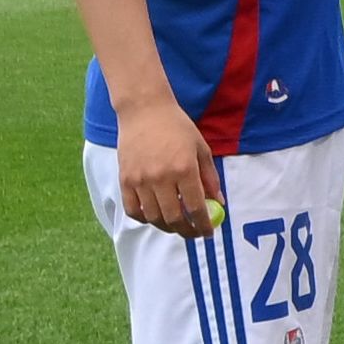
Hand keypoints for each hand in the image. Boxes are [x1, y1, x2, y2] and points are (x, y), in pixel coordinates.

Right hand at [113, 101, 222, 241]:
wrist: (144, 110)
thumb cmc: (177, 127)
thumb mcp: (201, 148)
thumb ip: (210, 178)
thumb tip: (219, 203)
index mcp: (184, 168)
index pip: (195, 207)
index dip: (204, 224)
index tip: (208, 232)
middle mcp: (161, 177)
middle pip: (174, 217)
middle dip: (187, 231)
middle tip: (194, 233)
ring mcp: (140, 179)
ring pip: (153, 217)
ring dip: (167, 227)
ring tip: (177, 225)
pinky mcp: (124, 179)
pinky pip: (133, 209)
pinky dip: (145, 218)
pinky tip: (155, 216)